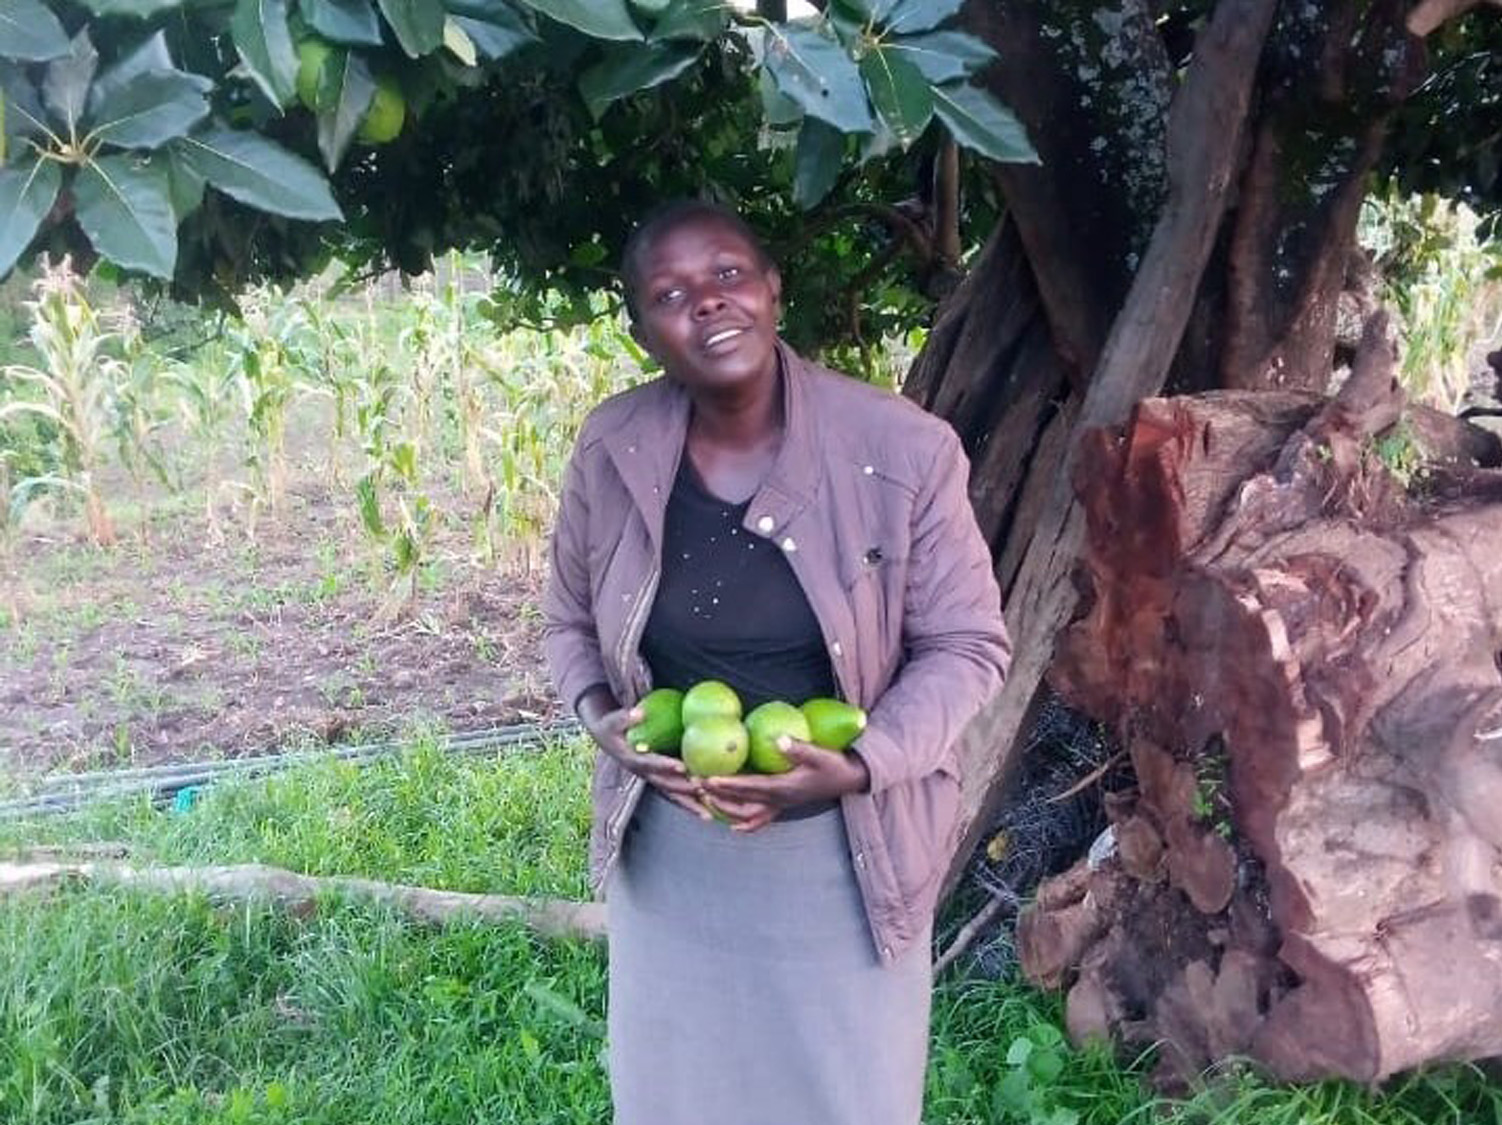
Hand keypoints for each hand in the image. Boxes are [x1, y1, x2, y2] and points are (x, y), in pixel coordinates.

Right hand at [579, 699, 705, 819]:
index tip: (681, 767)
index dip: (664, 766)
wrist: (606, 740)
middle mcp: (643, 774)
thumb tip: (639, 712)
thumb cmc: (611, 728)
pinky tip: (708, 811)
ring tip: (708, 815)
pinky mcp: (659, 781)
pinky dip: (690, 803)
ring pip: (671, 796)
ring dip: (689, 805)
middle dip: (682, 790)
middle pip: (664, 786)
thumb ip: (624, 718)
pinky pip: (675, 795)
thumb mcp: (612, 722)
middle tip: (702, 792)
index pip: (650, 764)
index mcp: (632, 760)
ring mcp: (651, 779)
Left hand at [699, 737, 870, 832]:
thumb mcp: (820, 754)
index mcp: (783, 788)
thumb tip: (778, 738)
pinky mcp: (785, 805)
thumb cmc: (834, 765)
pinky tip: (733, 826)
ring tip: (704, 800)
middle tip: (695, 785)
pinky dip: (746, 824)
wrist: (850, 780)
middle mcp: (779, 801)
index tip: (707, 779)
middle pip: (741, 802)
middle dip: (717, 795)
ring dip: (725, 809)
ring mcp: (781, 806)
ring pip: (747, 815)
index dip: (727, 784)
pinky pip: (762, 820)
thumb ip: (799, 748)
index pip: (749, 787)